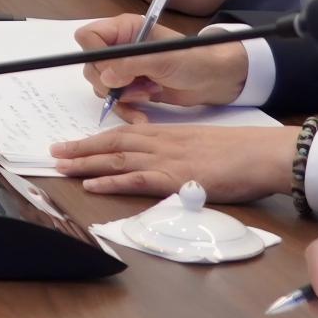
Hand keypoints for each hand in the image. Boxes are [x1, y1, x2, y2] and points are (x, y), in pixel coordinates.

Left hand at [49, 111, 299, 202]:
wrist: (263, 153)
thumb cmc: (241, 152)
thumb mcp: (203, 146)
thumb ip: (180, 153)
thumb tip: (164, 165)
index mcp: (169, 133)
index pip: (125, 133)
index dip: (97, 138)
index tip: (75, 142)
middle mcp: (162, 142)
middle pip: (113, 143)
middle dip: (82, 148)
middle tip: (54, 152)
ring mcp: (167, 159)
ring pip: (118, 158)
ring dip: (86, 163)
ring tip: (61, 166)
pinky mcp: (176, 178)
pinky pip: (137, 179)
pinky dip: (111, 182)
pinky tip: (92, 185)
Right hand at [69, 15, 253, 109]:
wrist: (213, 81)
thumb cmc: (193, 60)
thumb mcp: (162, 59)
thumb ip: (131, 65)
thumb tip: (105, 77)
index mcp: (125, 30)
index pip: (89, 37)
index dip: (94, 54)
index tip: (112, 71)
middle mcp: (120, 48)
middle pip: (91, 66)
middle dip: (110, 82)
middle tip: (135, 86)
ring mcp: (124, 70)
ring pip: (101, 87)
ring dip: (122, 97)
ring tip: (148, 94)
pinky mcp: (131, 89)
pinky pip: (115, 102)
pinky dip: (126, 111)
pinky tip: (142, 116)